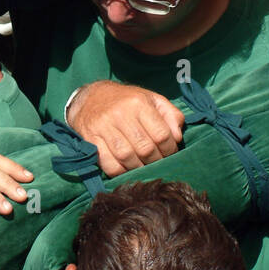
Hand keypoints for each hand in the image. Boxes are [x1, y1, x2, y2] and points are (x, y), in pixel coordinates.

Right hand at [66, 80, 184, 176]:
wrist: (91, 97)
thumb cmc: (127, 101)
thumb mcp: (152, 99)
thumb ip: (171, 115)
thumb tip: (177, 138)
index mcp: (138, 103)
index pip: (162, 135)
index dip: (170, 149)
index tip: (169, 152)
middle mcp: (120, 114)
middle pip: (145, 148)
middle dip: (156, 160)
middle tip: (157, 161)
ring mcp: (103, 127)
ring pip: (127, 157)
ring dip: (139, 167)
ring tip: (144, 165)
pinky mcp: (91, 140)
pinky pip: (109, 164)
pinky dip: (121, 171)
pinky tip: (127, 167)